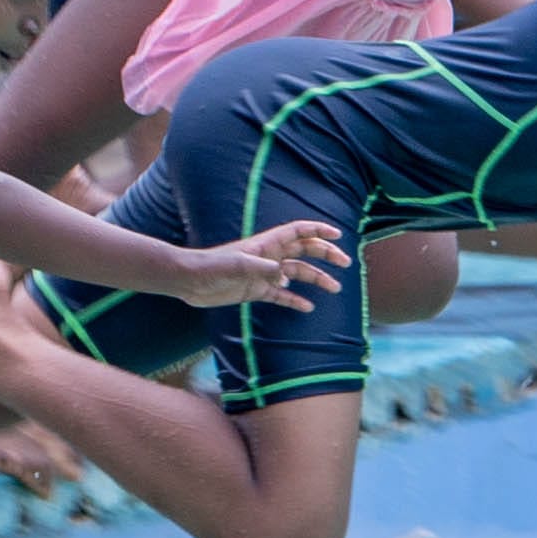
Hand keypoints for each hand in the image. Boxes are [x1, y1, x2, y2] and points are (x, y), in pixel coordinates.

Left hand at [175, 220, 350, 307]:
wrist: (190, 282)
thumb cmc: (212, 266)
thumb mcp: (238, 266)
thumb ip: (263, 269)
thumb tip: (285, 276)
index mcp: (266, 244)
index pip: (298, 232)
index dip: (318, 230)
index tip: (338, 233)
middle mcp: (269, 257)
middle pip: (304, 251)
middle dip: (325, 254)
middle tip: (346, 262)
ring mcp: (264, 274)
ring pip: (297, 274)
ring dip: (316, 279)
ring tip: (335, 288)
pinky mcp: (256, 291)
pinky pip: (281, 296)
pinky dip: (294, 300)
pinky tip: (308, 307)